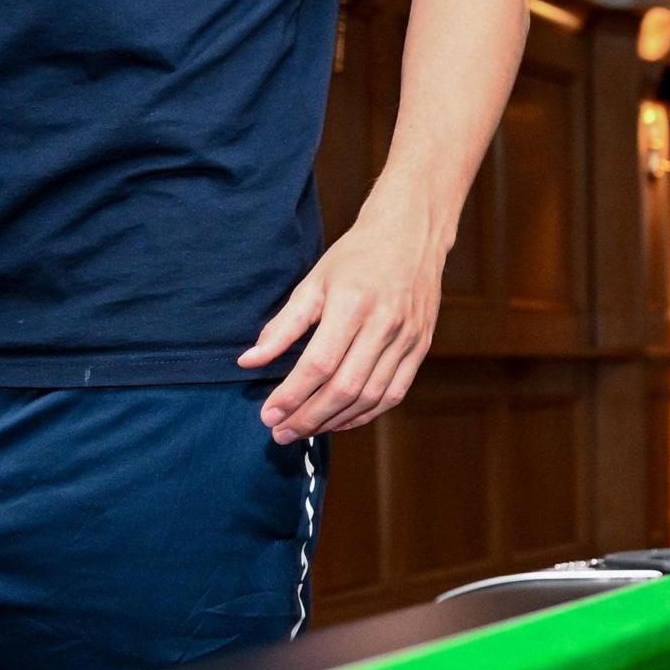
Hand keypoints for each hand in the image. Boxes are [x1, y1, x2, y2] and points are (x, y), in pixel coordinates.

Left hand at [241, 188, 453, 443]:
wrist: (411, 236)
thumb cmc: (357, 257)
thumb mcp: (313, 282)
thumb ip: (282, 325)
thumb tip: (249, 361)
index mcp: (353, 304)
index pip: (319, 364)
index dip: (291, 395)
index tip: (268, 414)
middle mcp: (384, 324)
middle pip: (344, 387)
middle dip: (308, 417)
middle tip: (280, 433)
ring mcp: (407, 338)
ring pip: (369, 396)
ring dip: (334, 421)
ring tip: (305, 431)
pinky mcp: (421, 347)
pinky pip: (393, 393)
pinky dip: (365, 414)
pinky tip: (340, 420)